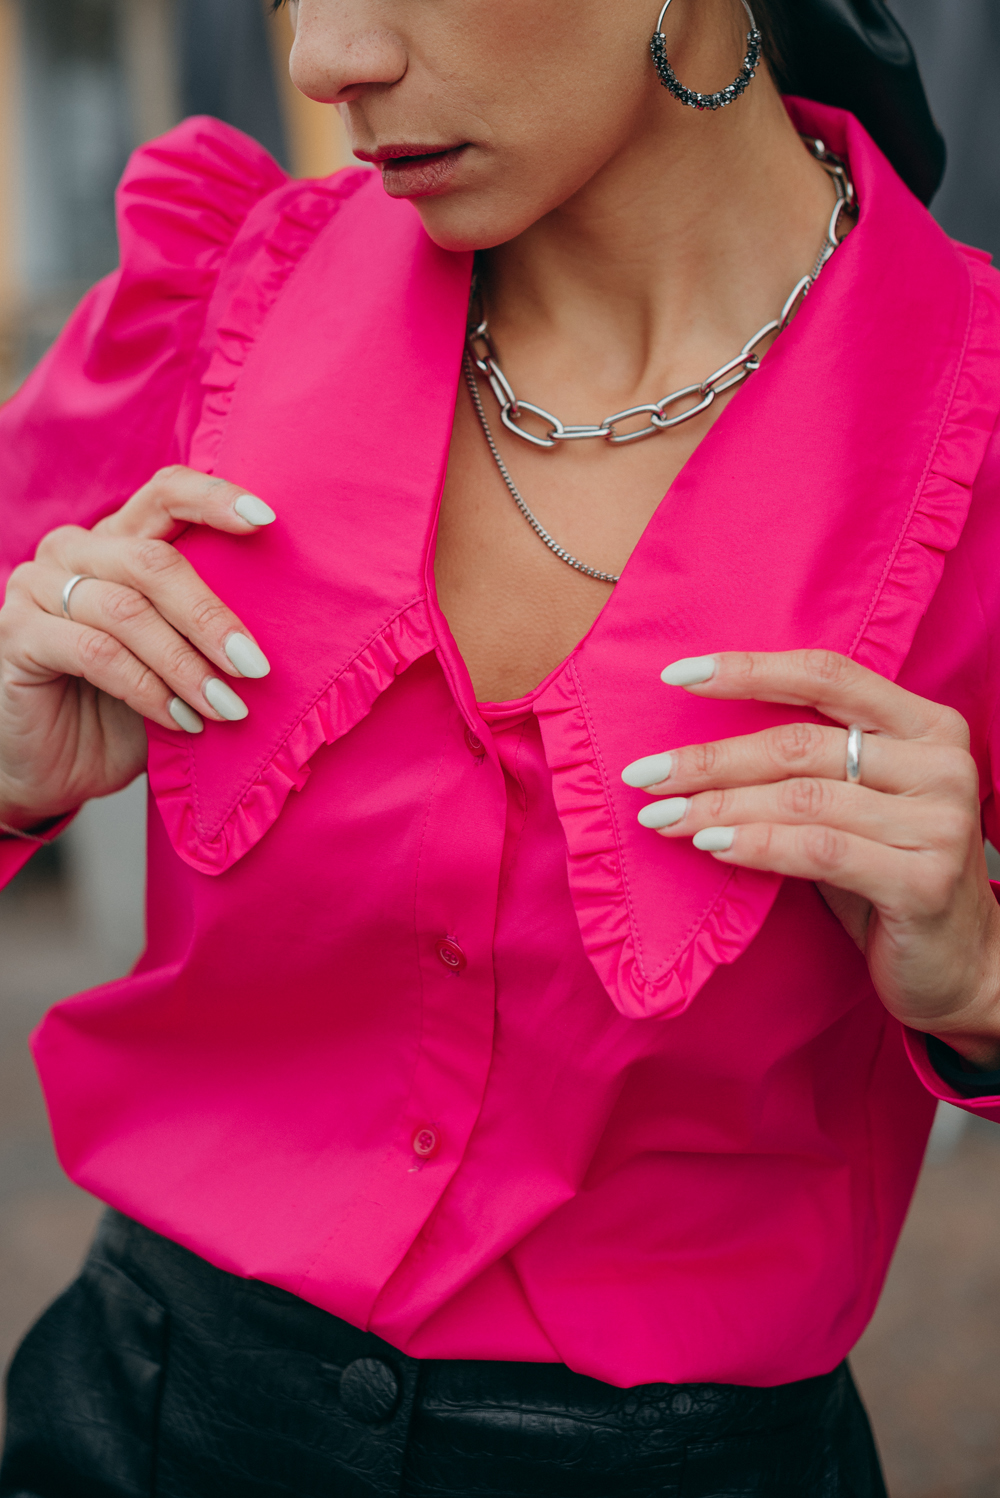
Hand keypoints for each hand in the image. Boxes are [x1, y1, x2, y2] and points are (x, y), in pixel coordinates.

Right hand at [0, 467, 275, 830]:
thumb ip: (206, 628)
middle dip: (212, 617)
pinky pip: (96, 653)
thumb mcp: (177, 660)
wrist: (56, 767)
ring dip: (186, 665)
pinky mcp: (15, 634)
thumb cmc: (126, 708)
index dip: (214, 498)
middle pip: (153, 561)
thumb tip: (282, 624)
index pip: (165, 493)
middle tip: (254, 666)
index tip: (267, 520)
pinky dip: (148, 689)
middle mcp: (73, 550)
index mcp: (118, 539)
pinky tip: (180, 720)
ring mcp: (36, 587)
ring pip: (127, 612)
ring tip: (226, 706)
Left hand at [622, 650, 999, 1069]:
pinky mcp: (925, 881)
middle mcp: (941, 763)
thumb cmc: (889, 874)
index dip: (748, 670)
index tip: (676, 676)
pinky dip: (757, 845)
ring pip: (802, 798)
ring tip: (663, 818)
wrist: (963, 966)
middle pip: (800, 743)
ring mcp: (940, 822)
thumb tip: (693, 749)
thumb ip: (804, 766)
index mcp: (926, 725)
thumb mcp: (853, 806)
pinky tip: (713, 846)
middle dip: (711, 758)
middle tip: (644, 774)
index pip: (827, 675)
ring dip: (720, 806)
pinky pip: (819, 851)